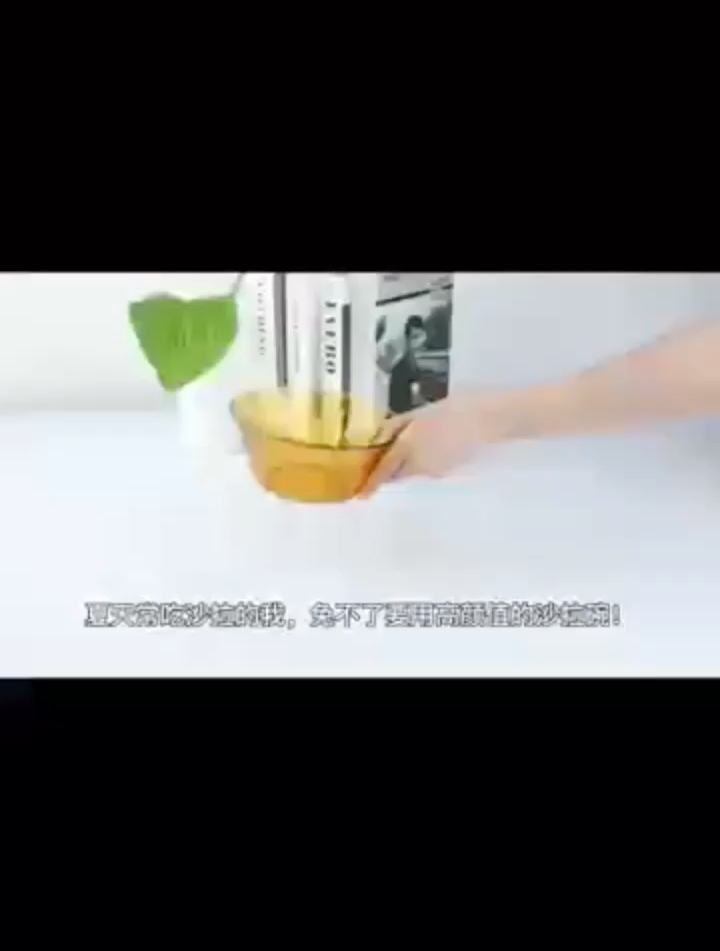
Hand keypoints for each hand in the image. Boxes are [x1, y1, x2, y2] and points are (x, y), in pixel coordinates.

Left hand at [359, 392, 507, 497]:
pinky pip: (426, 469)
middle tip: (379, 459)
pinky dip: (421, 460)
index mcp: (408, 447)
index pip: (384, 471)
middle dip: (388, 469)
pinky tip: (430, 445)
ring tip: (408, 445)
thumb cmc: (452, 410)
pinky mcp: (446, 472)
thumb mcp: (417, 413)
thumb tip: (376, 437)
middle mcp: (418, 465)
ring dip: (405, 463)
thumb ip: (394, 426)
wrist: (488, 420)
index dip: (370, 483)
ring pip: (411, 471)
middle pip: (396, 473)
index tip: (360, 495)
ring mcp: (434, 472)